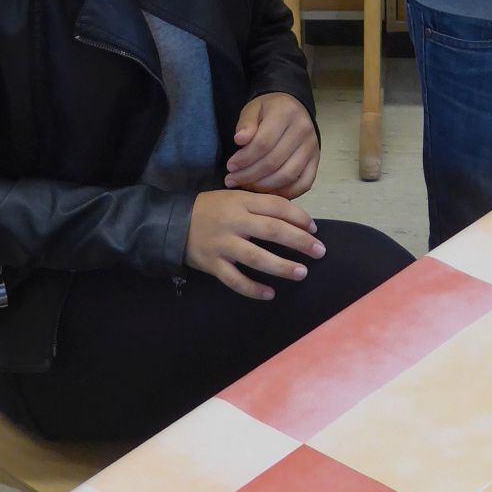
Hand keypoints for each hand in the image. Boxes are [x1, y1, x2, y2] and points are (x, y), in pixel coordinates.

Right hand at [186, 188, 324, 300]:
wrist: (172, 222)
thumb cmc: (211, 209)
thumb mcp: (234, 198)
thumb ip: (260, 206)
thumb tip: (296, 221)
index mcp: (241, 201)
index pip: (277, 206)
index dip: (299, 217)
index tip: (314, 229)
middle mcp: (234, 221)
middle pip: (272, 230)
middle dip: (299, 242)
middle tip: (319, 252)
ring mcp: (222, 244)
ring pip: (256, 257)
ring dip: (282, 266)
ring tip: (301, 273)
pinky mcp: (212, 264)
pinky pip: (235, 280)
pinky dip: (253, 289)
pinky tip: (270, 293)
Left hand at [225, 93, 318, 197]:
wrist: (294, 109)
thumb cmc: (270, 110)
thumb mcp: (253, 109)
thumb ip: (246, 123)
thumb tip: (239, 140)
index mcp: (286, 113)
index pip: (263, 143)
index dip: (244, 158)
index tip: (230, 166)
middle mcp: (303, 130)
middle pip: (274, 162)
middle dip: (249, 175)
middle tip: (232, 180)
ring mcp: (312, 148)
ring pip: (287, 176)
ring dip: (264, 186)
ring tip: (246, 186)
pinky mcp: (316, 161)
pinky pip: (303, 184)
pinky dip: (285, 193)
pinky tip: (267, 193)